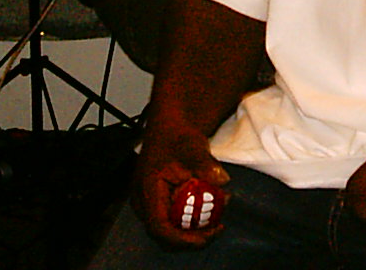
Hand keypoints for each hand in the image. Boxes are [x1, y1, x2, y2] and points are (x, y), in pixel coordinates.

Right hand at [132, 113, 232, 247]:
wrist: (170, 127)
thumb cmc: (177, 136)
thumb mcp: (194, 149)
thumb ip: (206, 165)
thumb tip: (222, 180)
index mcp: (147, 190)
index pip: (160, 227)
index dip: (182, 239)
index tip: (205, 236)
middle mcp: (143, 201)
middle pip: (165, 234)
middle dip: (192, 237)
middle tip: (216, 229)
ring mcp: (149, 203)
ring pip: (169, 229)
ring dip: (193, 230)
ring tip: (216, 220)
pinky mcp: (157, 203)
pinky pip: (172, 220)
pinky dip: (190, 221)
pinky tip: (208, 213)